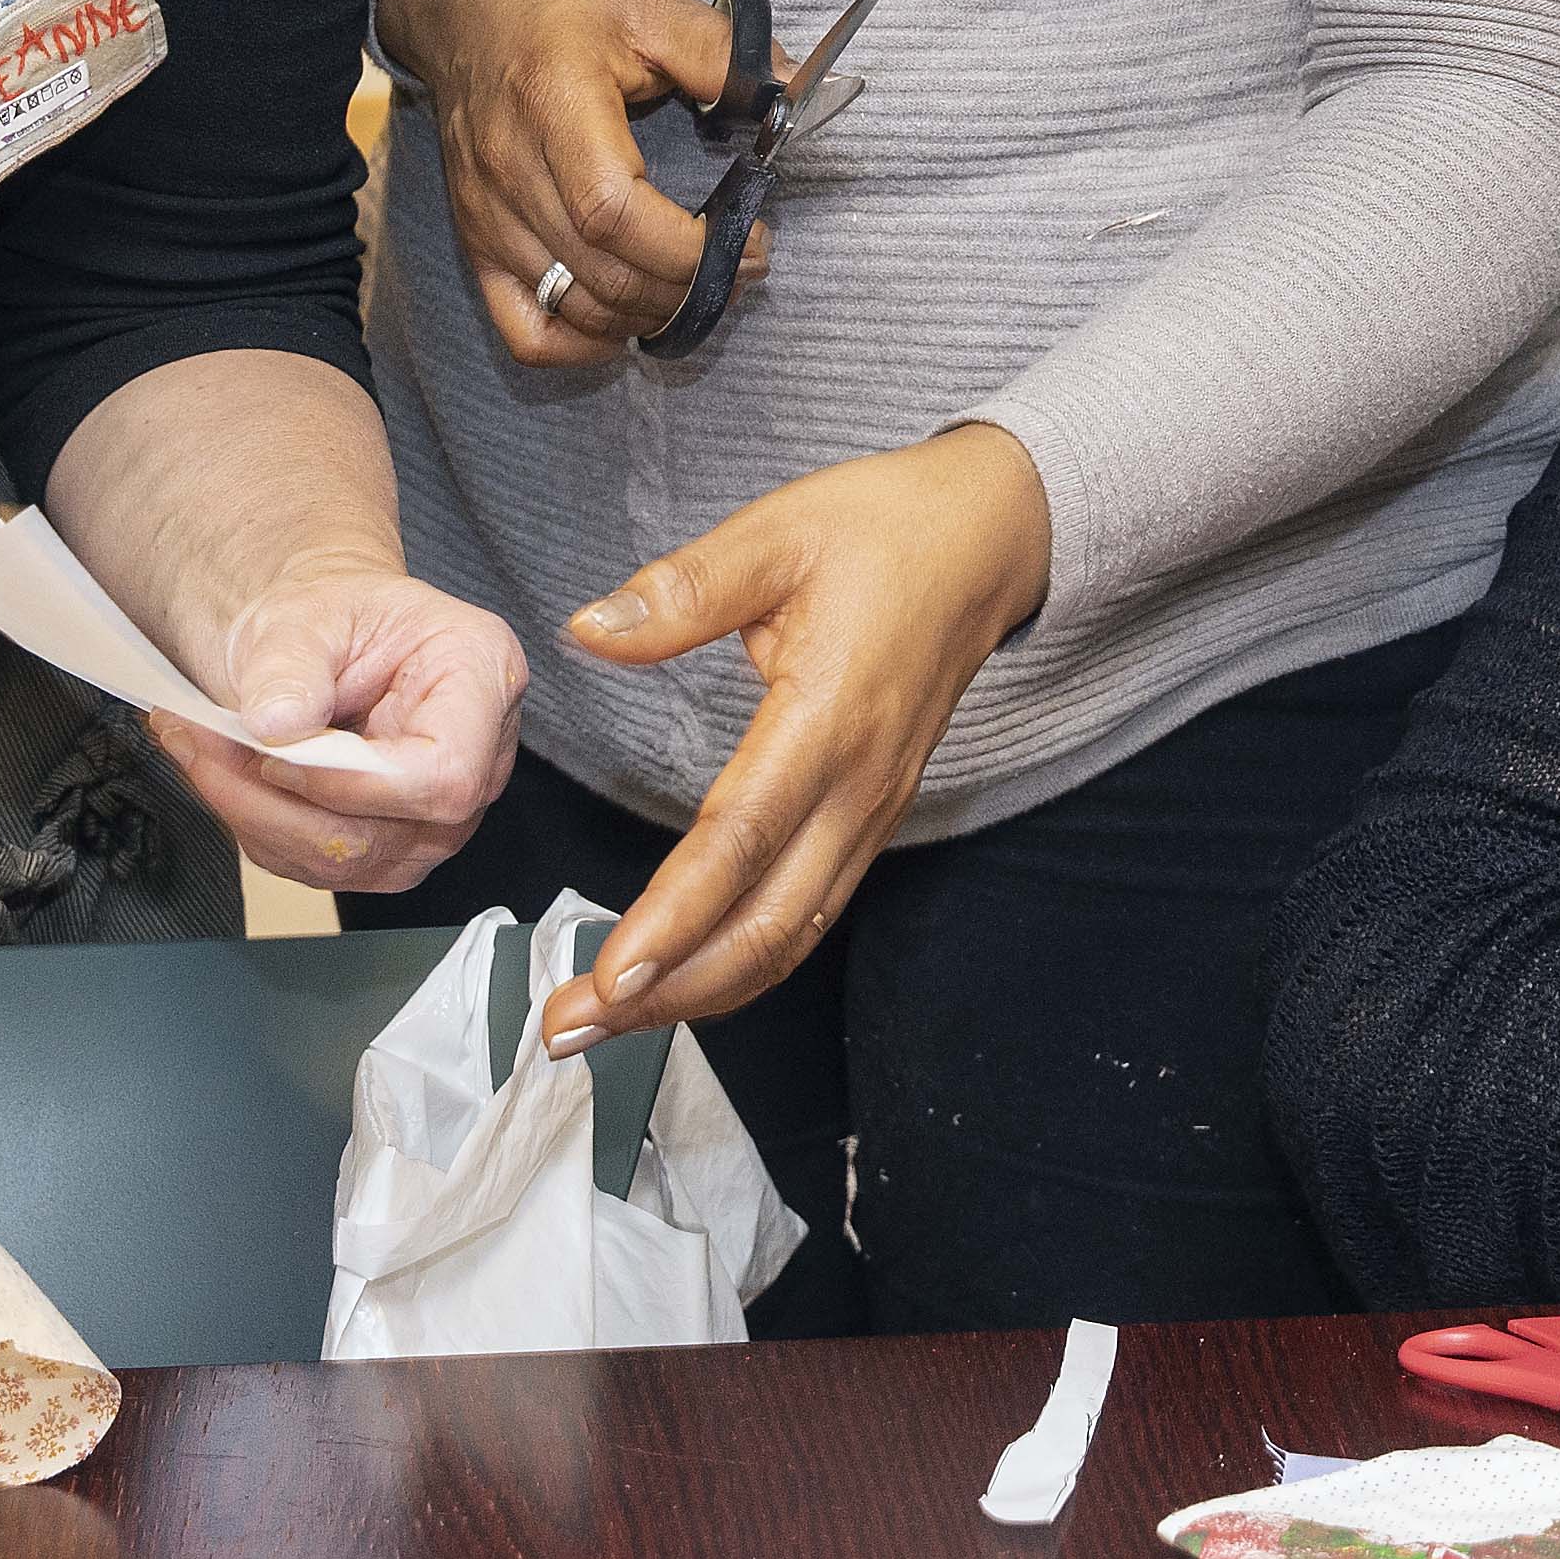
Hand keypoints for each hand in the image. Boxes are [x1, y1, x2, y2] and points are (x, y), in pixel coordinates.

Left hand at [149, 560, 525, 895]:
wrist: (321, 639)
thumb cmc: (332, 617)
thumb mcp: (301, 614)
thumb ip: (290, 665)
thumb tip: (276, 725)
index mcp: (480, 676)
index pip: (443, 775)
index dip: (354, 783)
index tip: (276, 754)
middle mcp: (476, 759)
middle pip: (385, 834)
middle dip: (276, 801)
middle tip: (204, 742)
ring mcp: (437, 816)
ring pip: (342, 862)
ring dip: (252, 813)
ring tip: (202, 747)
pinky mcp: (391, 849)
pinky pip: (314, 868)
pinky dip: (255, 824)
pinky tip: (226, 771)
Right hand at [380, 0, 736, 362]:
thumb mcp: (648, 0)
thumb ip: (722, 52)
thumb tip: (791, 96)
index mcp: (554, 104)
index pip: (614, 214)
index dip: (690, 249)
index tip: (751, 238)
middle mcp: (509, 170)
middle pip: (600, 274)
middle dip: (687, 288)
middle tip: (741, 265)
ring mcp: (484, 213)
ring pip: (570, 308)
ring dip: (646, 316)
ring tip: (695, 285)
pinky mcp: (474, 238)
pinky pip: (522, 328)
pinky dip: (581, 343)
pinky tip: (625, 317)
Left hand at [540, 425, 1052, 1032]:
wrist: (990, 538)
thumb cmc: (885, 529)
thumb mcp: (776, 533)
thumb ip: (683, 590)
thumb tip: (589, 629)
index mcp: (828, 720)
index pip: (740, 844)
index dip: (674, 919)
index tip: (608, 977)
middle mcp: (857, 788)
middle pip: (764, 928)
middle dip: (667, 994)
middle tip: (569, 1028)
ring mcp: (871, 812)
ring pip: (787, 938)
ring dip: (698, 993)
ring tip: (606, 1023)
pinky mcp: (871, 818)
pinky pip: (806, 916)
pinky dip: (740, 963)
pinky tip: (680, 978)